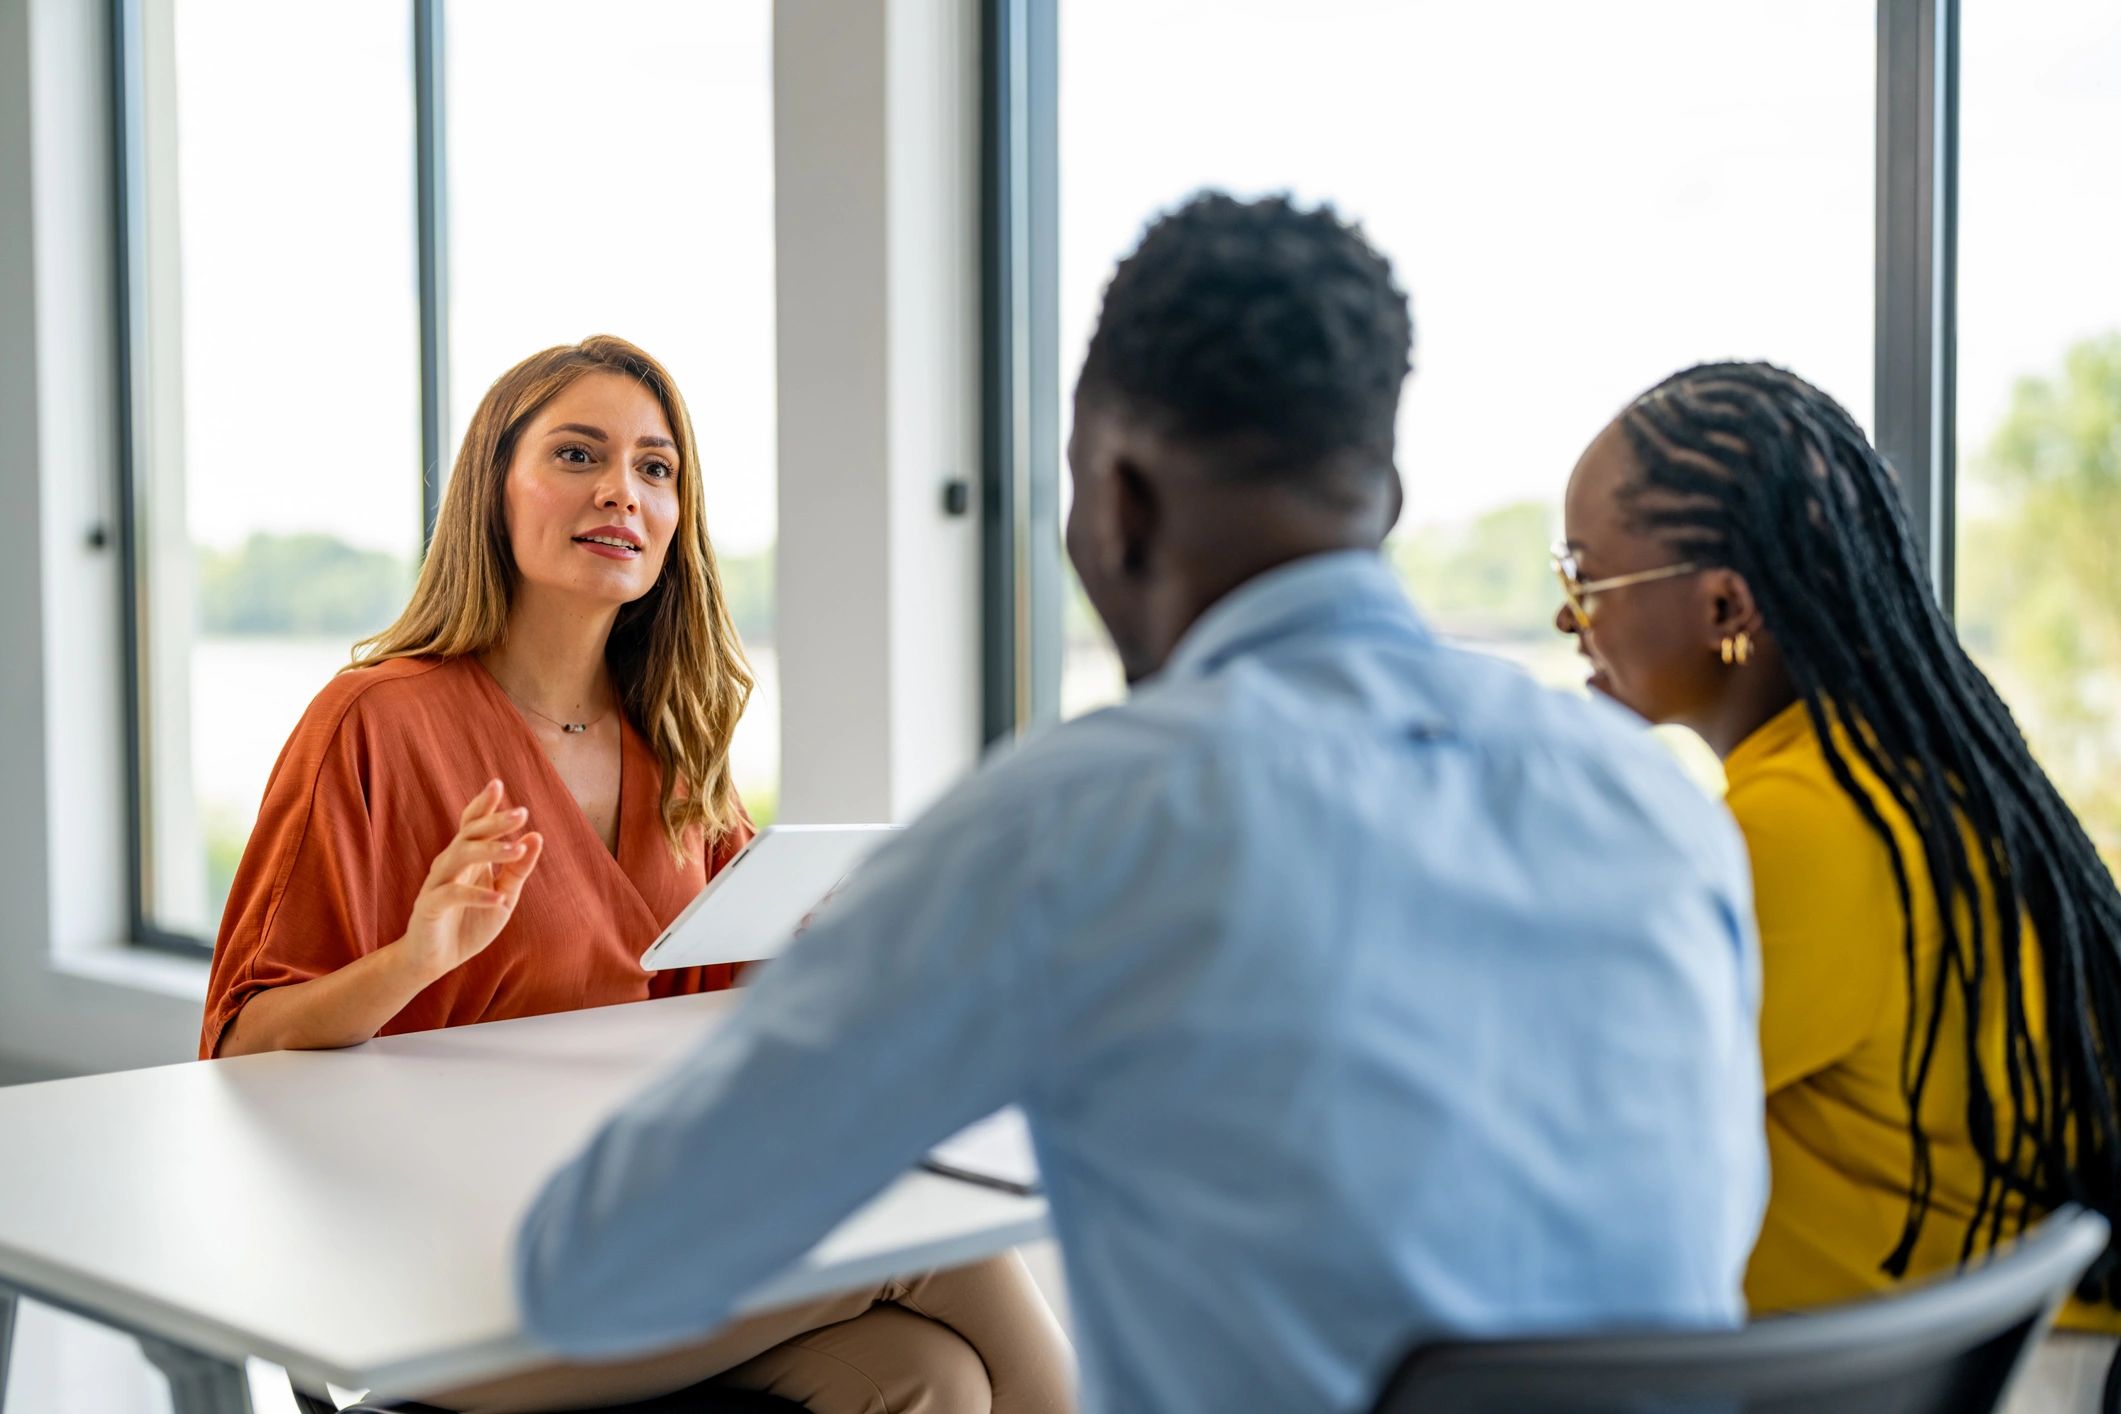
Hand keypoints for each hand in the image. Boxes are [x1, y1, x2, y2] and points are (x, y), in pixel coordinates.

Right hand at [400, 779, 544, 977]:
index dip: (484, 804)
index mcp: (467, 858)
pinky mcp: (429, 907)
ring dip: (489, 851)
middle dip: (495, 822)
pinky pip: (452, 895)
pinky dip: (476, 895)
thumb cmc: (470, 923)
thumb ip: (518, 869)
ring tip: (516, 851)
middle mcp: (449, 864)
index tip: (498, 783)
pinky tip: (498, 899)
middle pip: (468, 833)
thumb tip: (537, 836)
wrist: (435, 960)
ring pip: (459, 856)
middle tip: (522, 813)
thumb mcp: (504, 895)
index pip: (473, 823)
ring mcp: (437, 883)